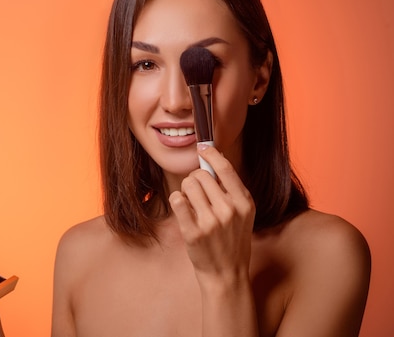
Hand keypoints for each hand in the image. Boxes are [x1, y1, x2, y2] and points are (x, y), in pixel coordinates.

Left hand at [169, 145, 254, 285]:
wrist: (226, 274)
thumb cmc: (232, 240)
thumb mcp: (242, 213)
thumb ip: (230, 189)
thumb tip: (212, 158)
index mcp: (244, 202)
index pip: (225, 168)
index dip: (210, 154)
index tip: (202, 148)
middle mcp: (229, 210)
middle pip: (200, 175)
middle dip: (195, 180)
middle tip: (197, 194)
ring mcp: (211, 222)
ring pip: (187, 185)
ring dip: (186, 192)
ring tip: (193, 206)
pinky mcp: (193, 232)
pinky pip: (177, 200)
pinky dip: (177, 201)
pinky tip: (183, 210)